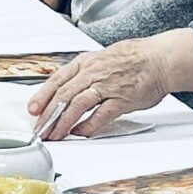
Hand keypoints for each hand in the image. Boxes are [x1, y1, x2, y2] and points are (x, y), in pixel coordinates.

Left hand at [29, 30, 192, 139]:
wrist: (160, 59)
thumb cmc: (135, 58)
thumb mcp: (102, 57)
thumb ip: (84, 72)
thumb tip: (67, 88)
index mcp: (86, 62)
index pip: (57, 80)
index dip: (42, 96)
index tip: (32, 109)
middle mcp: (93, 72)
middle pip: (63, 95)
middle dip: (48, 115)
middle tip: (40, 129)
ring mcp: (107, 86)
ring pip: (77, 106)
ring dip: (63, 123)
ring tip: (55, 135)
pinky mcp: (121, 100)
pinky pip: (100, 116)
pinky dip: (88, 126)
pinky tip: (80, 133)